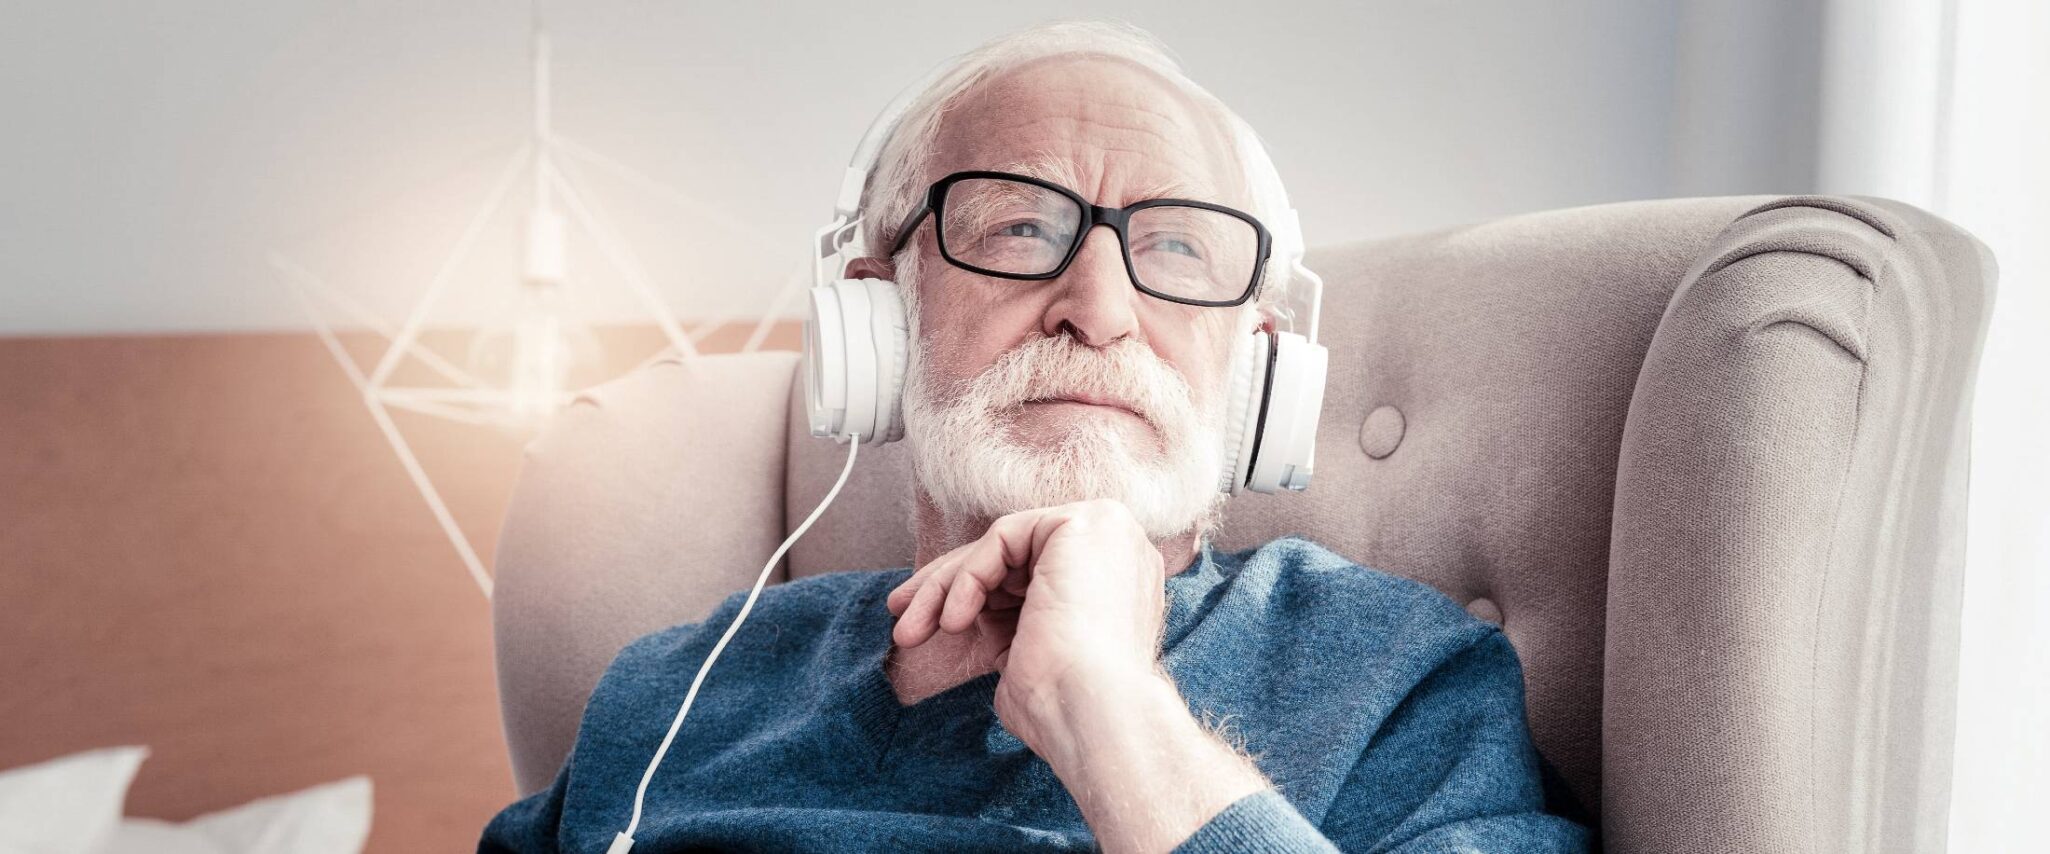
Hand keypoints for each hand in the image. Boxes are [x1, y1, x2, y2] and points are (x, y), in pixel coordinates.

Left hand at [885, 499, 1169, 755]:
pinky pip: (1004, 538)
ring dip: (946, 586)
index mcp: (1113, 584)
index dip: (971, 592)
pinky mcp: (1083, 523)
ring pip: (1002, 546)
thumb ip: (1010, 621)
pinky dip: (969, 577)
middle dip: (947, 585)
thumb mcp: (1028, 653)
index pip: (1029, 573)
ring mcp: (1107, 531)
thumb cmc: (1062, 707)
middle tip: (900, 612)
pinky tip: (954, 620)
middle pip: (1013, 556)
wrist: (1092, 716)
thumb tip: (969, 613)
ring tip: (910, 630)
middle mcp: (1118, 549)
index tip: (922, 622)